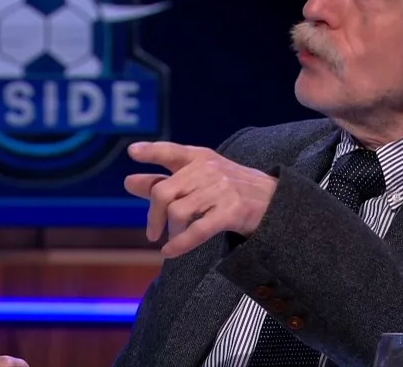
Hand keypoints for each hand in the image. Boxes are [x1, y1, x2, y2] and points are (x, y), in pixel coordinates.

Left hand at [125, 141, 276, 257]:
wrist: (274, 201)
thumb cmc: (228, 190)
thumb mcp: (199, 179)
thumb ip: (164, 180)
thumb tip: (129, 183)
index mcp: (199, 158)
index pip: (171, 151)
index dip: (151, 152)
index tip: (133, 153)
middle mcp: (208, 170)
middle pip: (163, 192)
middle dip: (152, 216)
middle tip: (151, 233)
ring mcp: (220, 190)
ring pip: (177, 213)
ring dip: (171, 232)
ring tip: (173, 239)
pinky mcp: (231, 211)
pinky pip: (197, 230)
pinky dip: (180, 244)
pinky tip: (170, 252)